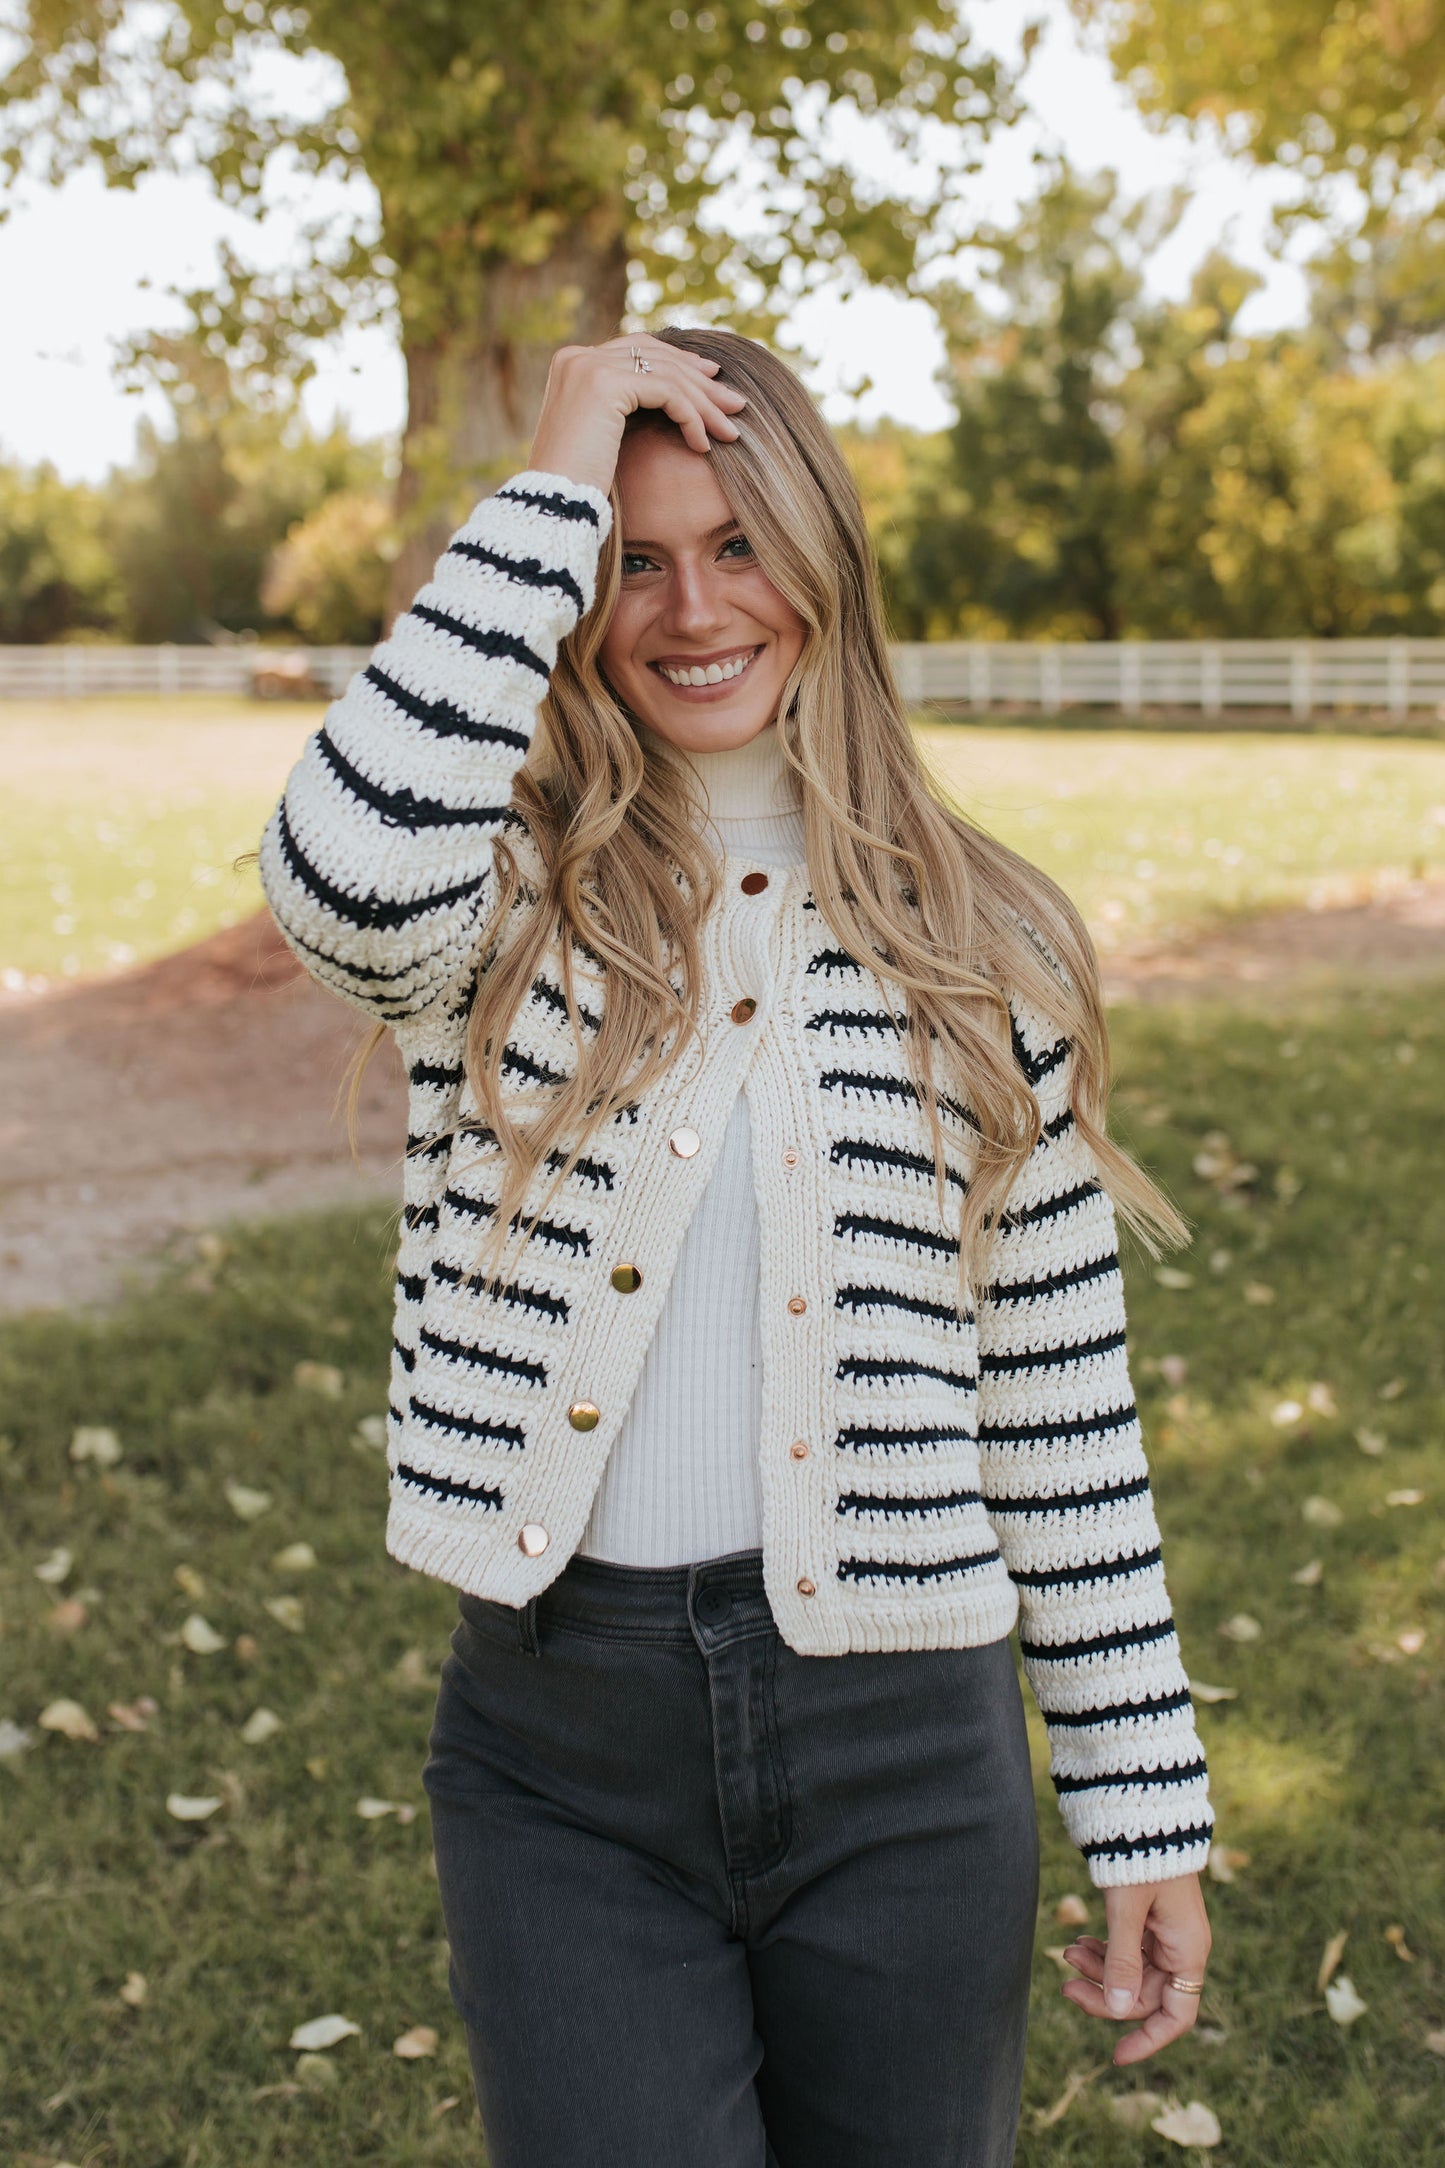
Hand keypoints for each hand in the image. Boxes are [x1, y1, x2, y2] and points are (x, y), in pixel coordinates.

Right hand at [528, 334, 748, 496]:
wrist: (553, 505)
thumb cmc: (576, 486)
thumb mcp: (600, 437)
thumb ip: (621, 409)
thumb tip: (663, 397)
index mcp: (572, 363)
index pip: (637, 350)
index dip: (678, 361)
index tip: (712, 379)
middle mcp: (578, 356)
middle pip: (655, 356)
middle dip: (701, 380)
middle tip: (736, 404)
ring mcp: (589, 366)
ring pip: (667, 374)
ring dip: (705, 403)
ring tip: (731, 431)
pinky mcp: (606, 383)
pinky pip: (666, 391)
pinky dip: (691, 416)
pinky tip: (703, 444)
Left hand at [1059, 1873, 1210, 2065]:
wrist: (1141, 1810)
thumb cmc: (1140, 1857)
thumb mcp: (1127, 1909)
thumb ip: (1123, 1959)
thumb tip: (1118, 2012)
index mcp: (1188, 1951)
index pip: (1176, 2016)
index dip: (1148, 2041)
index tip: (1115, 2056)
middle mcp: (1181, 1947)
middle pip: (1144, 1995)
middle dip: (1105, 1993)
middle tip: (1065, 1983)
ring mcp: (1164, 1933)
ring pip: (1130, 1972)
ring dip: (1099, 1969)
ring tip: (1066, 1953)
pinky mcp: (1148, 1918)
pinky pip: (1126, 1949)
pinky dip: (1103, 1950)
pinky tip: (1080, 1942)